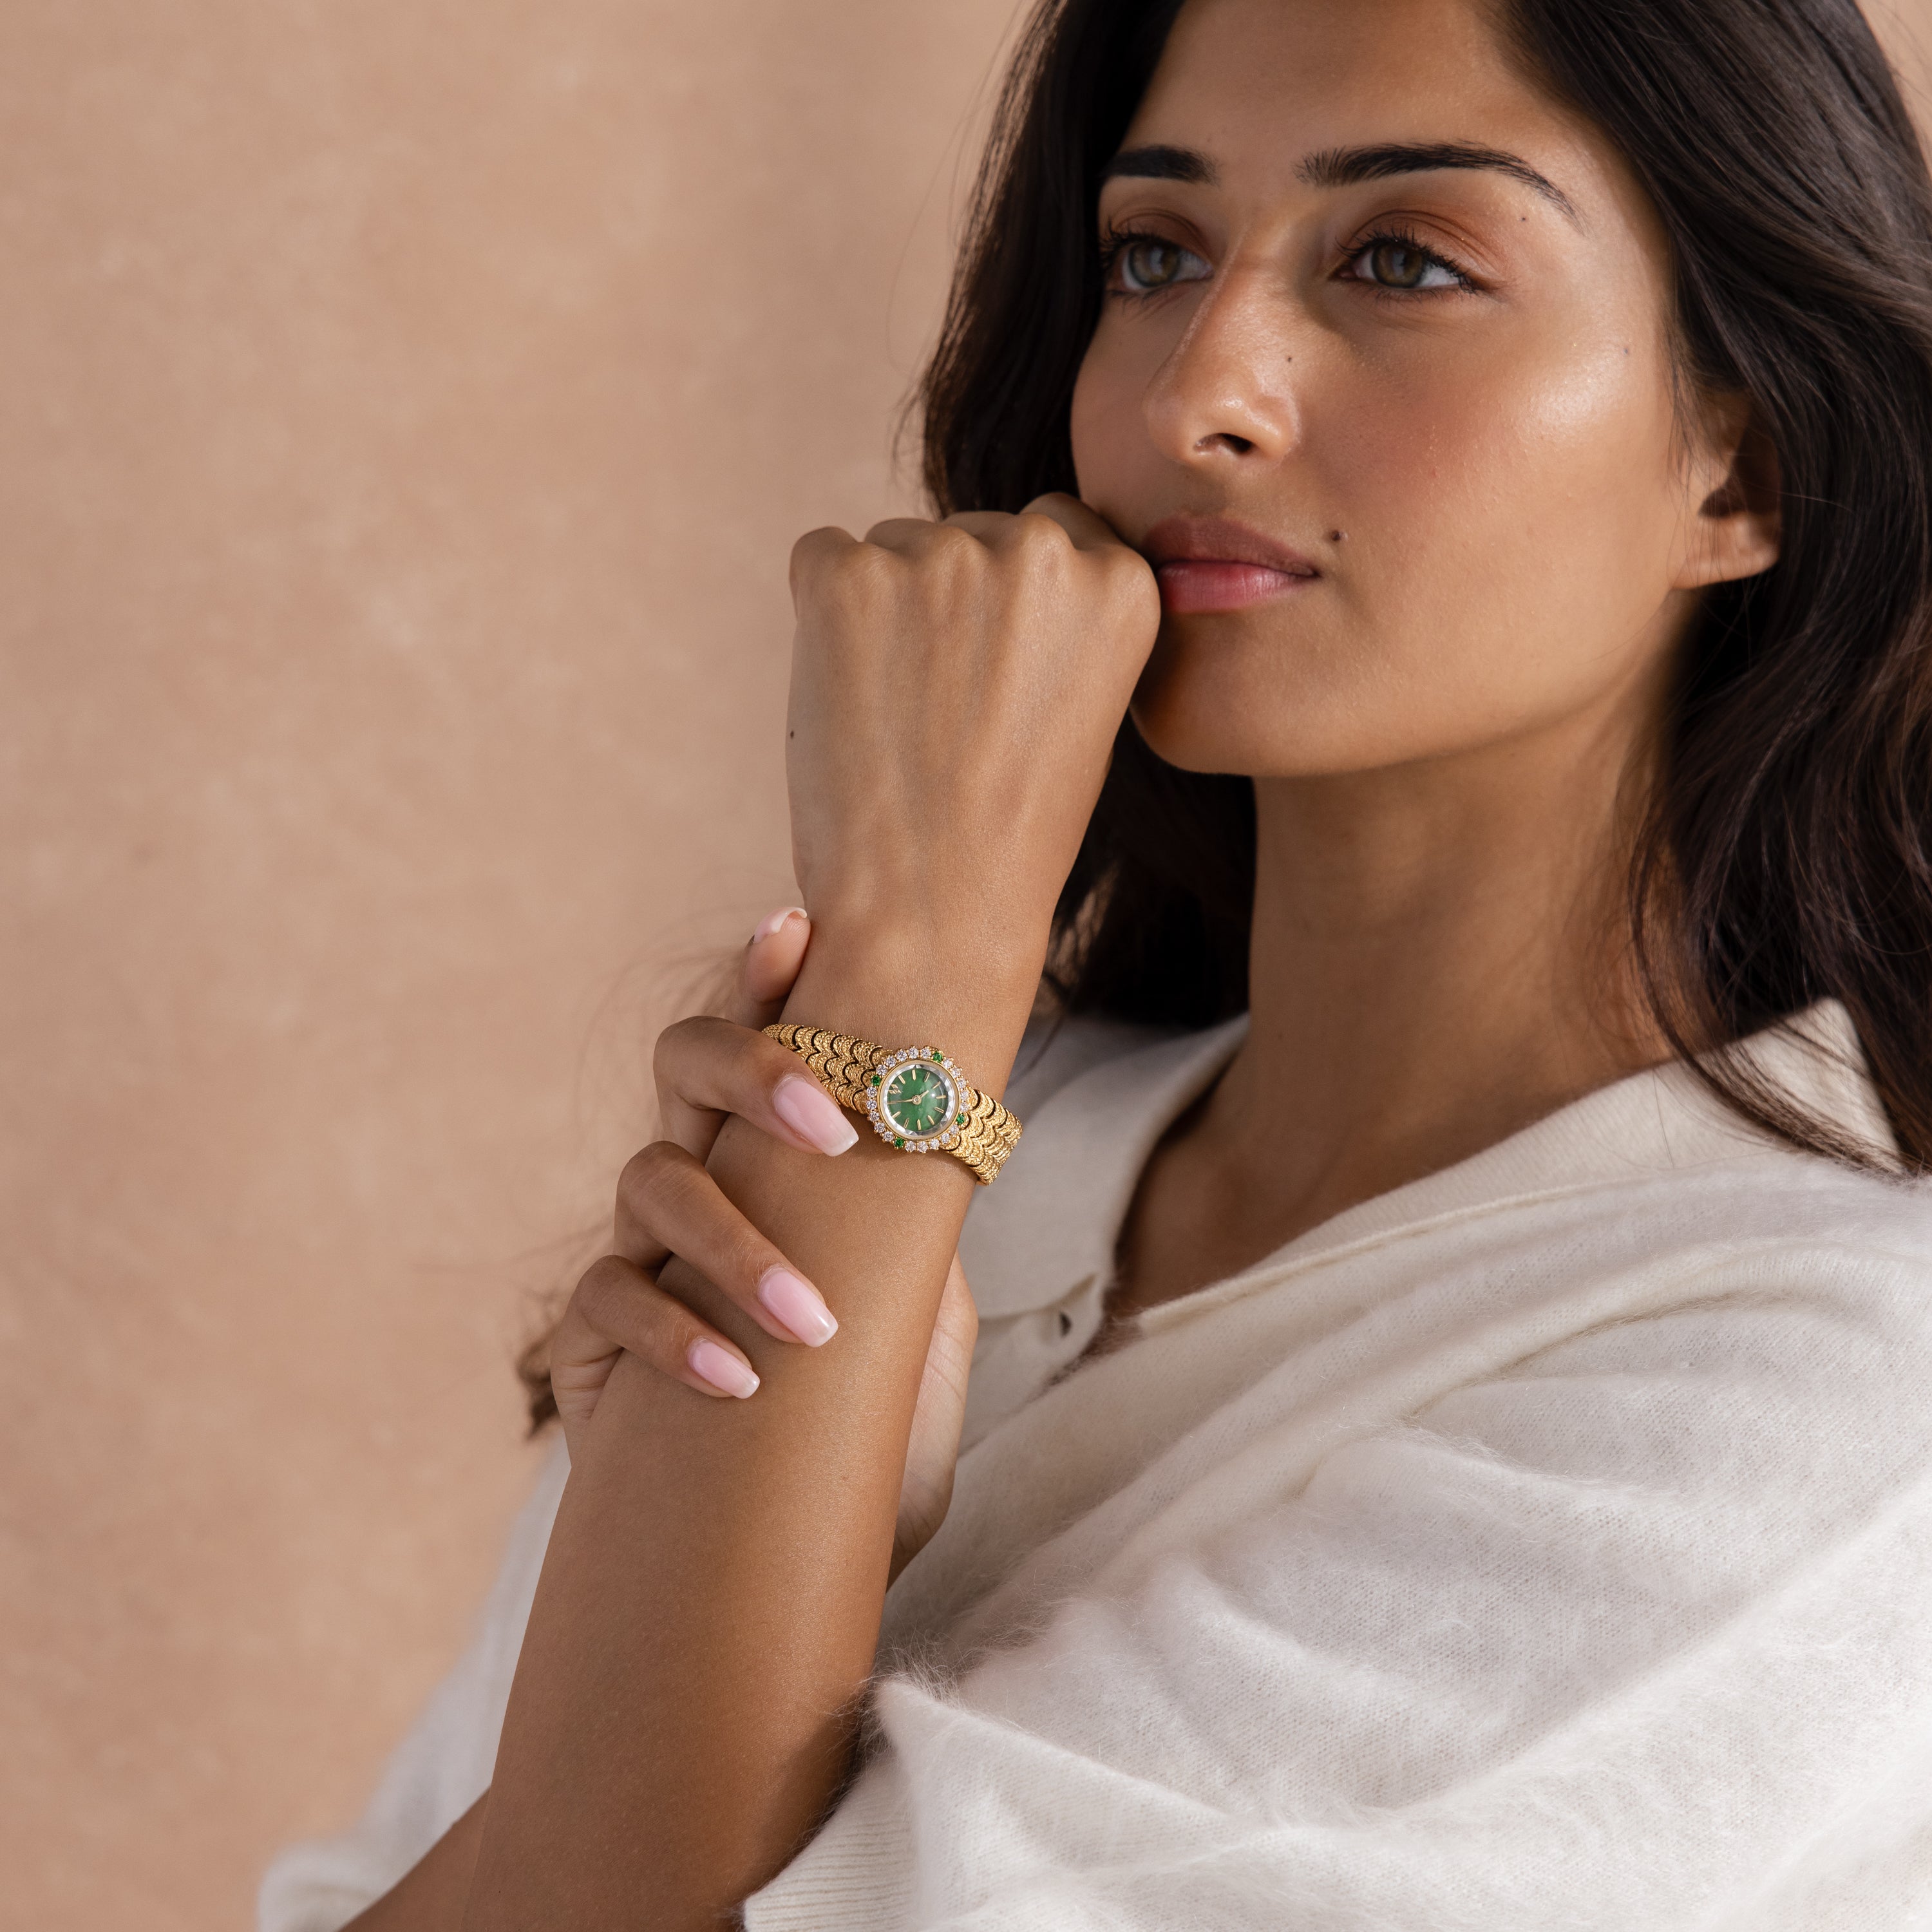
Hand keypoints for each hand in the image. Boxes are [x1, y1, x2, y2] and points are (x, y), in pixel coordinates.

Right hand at [548, 907, 979, 1576]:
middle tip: (829, 1120)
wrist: (810, 1559)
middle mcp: (701, 1181)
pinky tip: (735, 1378)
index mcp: (774, 1159)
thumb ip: (915, 1225)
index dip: (764, 979)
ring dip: (735, 1240)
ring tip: (810, 1321)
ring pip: (654, 1178)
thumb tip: (937, 1134)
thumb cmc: (874, 1430)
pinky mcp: (591, 1343)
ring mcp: (639, 1255)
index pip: (761, 1043)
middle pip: (686, 1068)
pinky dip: (673, 1331)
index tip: (799, 927)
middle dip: (754, 1069)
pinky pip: (610, 1299)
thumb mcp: (923, 1321)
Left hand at [786, 495, 1159, 984]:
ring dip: (885, 613)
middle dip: (948, 604)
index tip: (1003, 675)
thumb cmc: (1010, 831)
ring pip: (896, 548)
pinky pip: (823, 557)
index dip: (1015, 605)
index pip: (1058, 531)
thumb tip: (989, 553)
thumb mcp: (1082, 711)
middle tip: (944, 714)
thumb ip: (1058, 619)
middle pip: (972, 535)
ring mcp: (943, 554)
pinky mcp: (849, 575)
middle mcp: (1041, 550)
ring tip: (901, 722)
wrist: (931, 912)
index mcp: (1122, 583)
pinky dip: (821, 617)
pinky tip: (849, 699)